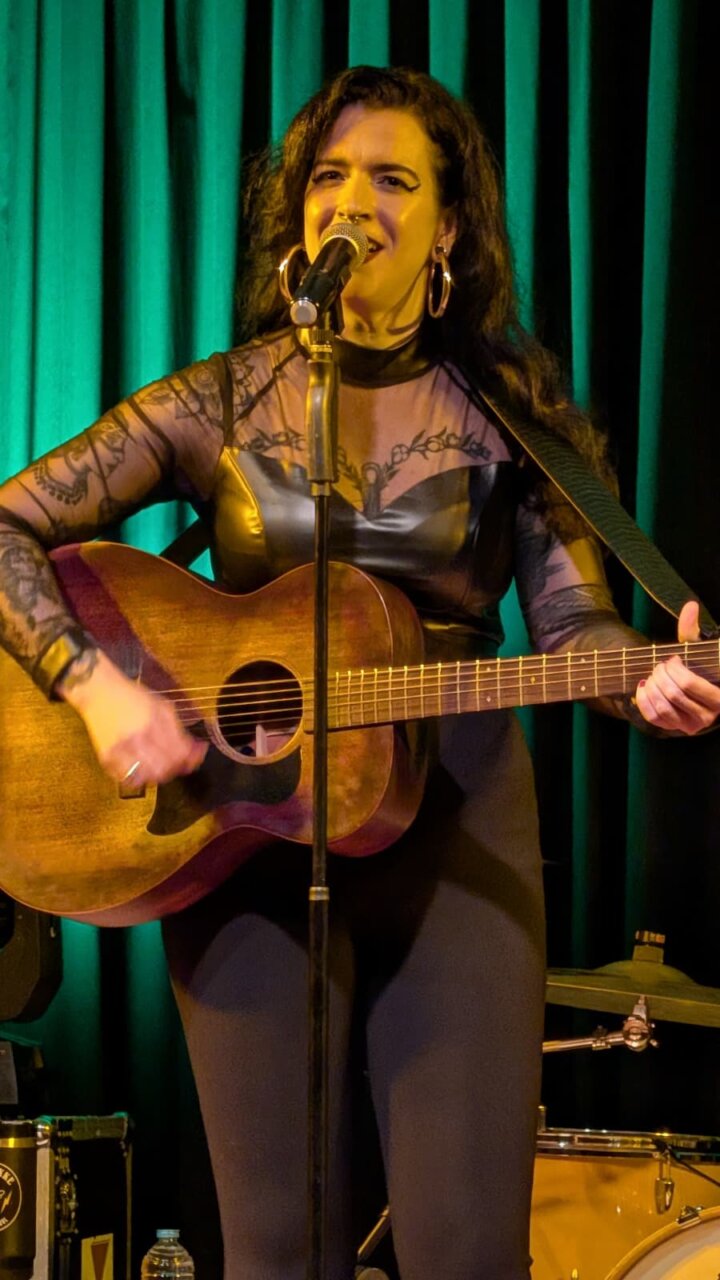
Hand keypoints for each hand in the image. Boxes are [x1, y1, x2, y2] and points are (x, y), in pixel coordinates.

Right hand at [59, 650, 206, 783]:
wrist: (99, 692)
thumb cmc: (133, 697)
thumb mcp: (162, 707)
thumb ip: (180, 731)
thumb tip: (198, 750)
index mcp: (153, 723)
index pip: (178, 754)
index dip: (190, 759)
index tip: (194, 757)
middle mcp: (136, 738)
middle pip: (164, 769)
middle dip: (176, 768)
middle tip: (177, 763)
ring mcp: (119, 750)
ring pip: (147, 778)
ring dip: (158, 775)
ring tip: (160, 765)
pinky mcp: (106, 758)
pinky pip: (128, 779)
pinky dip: (139, 778)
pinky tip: (143, 768)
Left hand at [634, 600, 719, 734]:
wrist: (691, 690)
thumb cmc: (696, 667)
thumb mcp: (696, 650)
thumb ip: (692, 630)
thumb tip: (691, 606)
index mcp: (718, 697)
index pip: (688, 683)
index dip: (673, 669)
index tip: (671, 659)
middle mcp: (707, 716)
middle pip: (673, 694)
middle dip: (660, 675)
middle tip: (658, 666)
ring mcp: (690, 726)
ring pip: (662, 707)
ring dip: (651, 687)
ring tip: (652, 675)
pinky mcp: (674, 729)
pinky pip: (653, 717)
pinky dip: (643, 700)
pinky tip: (643, 686)